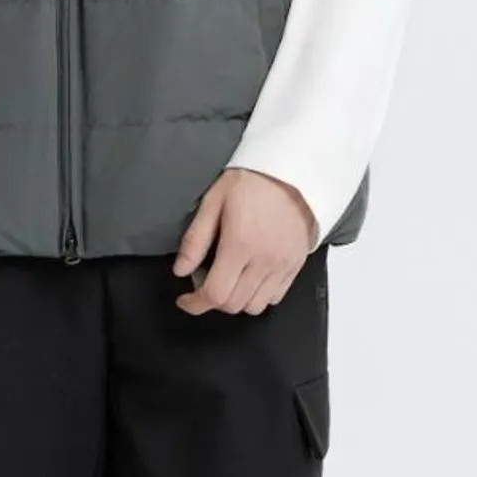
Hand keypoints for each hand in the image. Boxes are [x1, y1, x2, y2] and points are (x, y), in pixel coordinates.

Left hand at [171, 168, 316, 315]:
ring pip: (255, 306)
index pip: (215, 294)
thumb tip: (180, 270)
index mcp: (240, 243)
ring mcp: (283, 265)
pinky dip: (259, 295)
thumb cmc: (252, 180)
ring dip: (236, 300)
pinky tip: (249, 276)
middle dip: (212, 299)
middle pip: (233, 304)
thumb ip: (196, 239)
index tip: (185, 299)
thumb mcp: (213, 200)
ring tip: (228, 278)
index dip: (195, 303)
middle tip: (204, 280)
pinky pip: (275, 297)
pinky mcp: (296, 265)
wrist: (291, 170)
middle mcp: (264, 260)